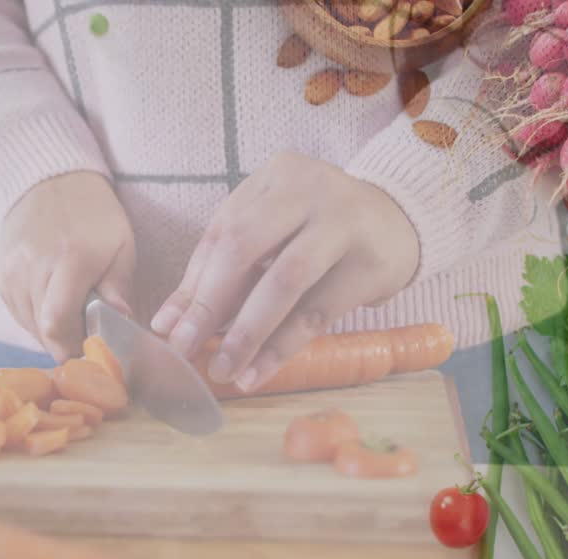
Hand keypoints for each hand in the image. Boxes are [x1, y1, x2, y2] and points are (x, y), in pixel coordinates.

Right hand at [0, 172, 136, 360]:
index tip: (89, 350)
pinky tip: (51, 305)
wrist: (50, 181)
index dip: (72, 347)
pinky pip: (16, 312)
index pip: (58, 322)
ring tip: (71, 317)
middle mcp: (34, 267)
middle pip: (42, 330)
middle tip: (85, 338)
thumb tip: (120, 321)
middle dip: (66, 343)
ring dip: (50, 332)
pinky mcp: (0, 275)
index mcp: (70, 259)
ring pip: (27, 325)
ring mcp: (11, 272)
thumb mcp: (122, 245)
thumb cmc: (93, 214)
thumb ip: (120, 287)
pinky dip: (35, 319)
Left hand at [150, 152, 419, 391]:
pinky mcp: (370, 263)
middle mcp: (308, 189)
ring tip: (223, 370)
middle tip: (185, 350)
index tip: (166, 330)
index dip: (191, 285)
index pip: (222, 233)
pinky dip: (282, 346)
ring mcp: (343, 222)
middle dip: (209, 305)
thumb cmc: (320, 231)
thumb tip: (167, 324)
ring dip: (247, 332)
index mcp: (276, 176)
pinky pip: (317, 312)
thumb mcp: (271, 236)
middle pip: (244, 247)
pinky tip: (258, 372)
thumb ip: (220, 272)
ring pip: (283, 281)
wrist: (401, 224)